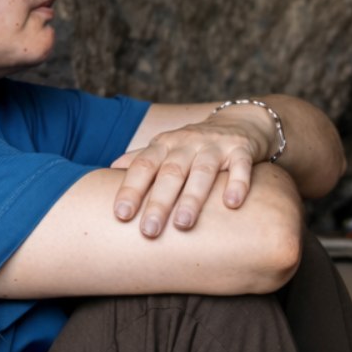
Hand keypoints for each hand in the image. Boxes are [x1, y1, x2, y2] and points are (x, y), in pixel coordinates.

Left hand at [111, 111, 273, 236]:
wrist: (241, 120)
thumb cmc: (196, 143)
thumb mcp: (167, 147)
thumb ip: (142, 159)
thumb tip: (109, 170)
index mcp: (164, 144)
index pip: (143, 166)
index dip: (131, 189)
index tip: (120, 215)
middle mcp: (187, 143)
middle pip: (171, 172)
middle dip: (159, 202)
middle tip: (149, 230)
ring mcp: (215, 145)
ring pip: (203, 171)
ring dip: (192, 198)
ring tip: (183, 224)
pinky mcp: (242, 149)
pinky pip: (240, 166)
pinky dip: (237, 183)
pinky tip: (232, 203)